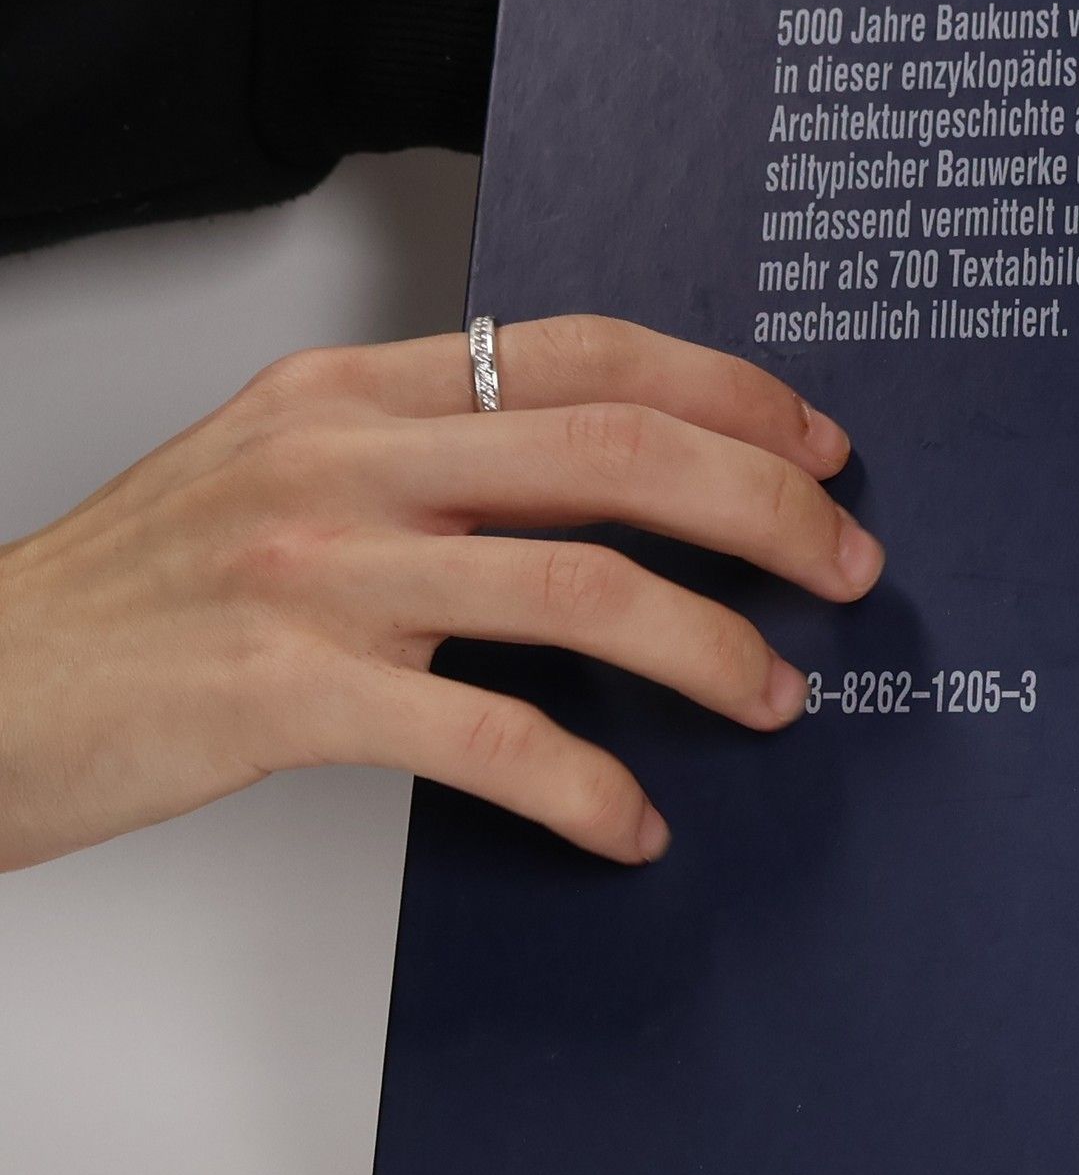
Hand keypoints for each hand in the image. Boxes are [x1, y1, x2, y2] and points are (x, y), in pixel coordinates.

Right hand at [0, 319, 882, 873]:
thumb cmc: (136, 592)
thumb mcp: (282, 473)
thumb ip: (430, 461)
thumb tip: (606, 497)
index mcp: (357, 391)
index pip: (591, 352)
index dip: (731, 393)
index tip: (822, 445)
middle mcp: (345, 459)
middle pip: (619, 451)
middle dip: (766, 506)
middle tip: (847, 564)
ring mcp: (313, 570)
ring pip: (579, 586)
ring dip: (711, 647)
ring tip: (777, 693)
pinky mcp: (280, 692)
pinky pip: (485, 733)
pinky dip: (582, 785)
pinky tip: (627, 822)